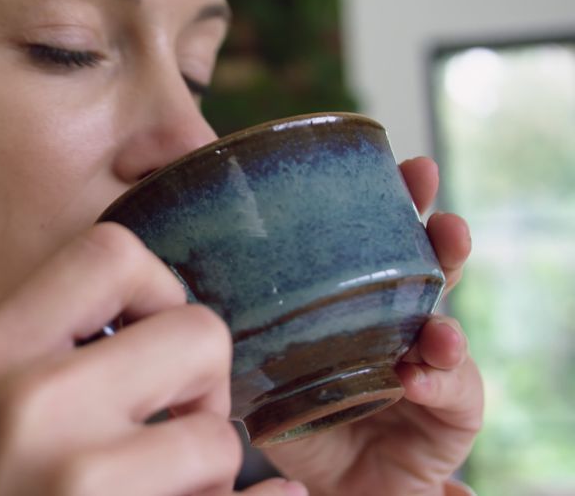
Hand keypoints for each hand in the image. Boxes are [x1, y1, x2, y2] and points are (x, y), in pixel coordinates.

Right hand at [0, 223, 305, 495]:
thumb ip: (50, 350)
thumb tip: (164, 307)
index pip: (109, 251)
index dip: (158, 291)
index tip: (151, 345)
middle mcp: (22, 404)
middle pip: (197, 331)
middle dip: (202, 386)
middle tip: (168, 432)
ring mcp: (73, 478)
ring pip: (221, 436)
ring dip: (207, 474)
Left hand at [261, 157, 482, 495]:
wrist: (311, 485)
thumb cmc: (281, 414)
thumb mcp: (249, 357)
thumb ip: (232, 311)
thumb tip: (176, 251)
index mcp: (354, 302)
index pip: (380, 245)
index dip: (397, 205)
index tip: (404, 166)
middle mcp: (395, 327)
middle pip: (427, 275)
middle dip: (442, 243)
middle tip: (444, 220)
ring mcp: (424, 369)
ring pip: (450, 332)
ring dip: (449, 319)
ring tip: (439, 320)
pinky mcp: (445, 419)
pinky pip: (455, 395)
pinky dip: (441, 382)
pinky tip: (415, 376)